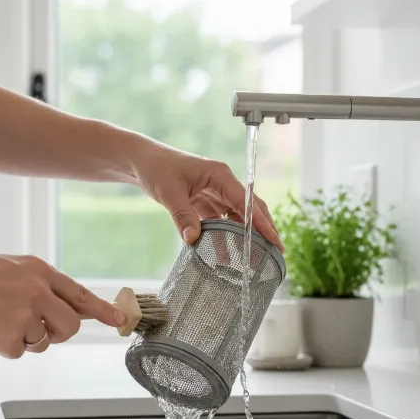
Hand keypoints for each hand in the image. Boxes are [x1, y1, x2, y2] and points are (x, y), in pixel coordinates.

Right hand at [0, 254, 124, 358]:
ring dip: (26, 337)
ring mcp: (24, 317)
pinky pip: (19, 351)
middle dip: (60, 332)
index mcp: (40, 272)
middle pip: (70, 326)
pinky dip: (6, 345)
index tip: (119, 320)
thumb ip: (43, 286)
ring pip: (43, 342)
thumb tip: (68, 306)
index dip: (103, 310)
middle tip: (43, 329)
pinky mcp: (8, 340)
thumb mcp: (14, 269)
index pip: (80, 294)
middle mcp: (38, 293)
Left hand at [131, 140, 283, 251]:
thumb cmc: (157, 167)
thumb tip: (193, 240)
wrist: (142, 162)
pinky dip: (226, 236)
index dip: (260, 221)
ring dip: (247, 235)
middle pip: (250, 208)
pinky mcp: (206, 203)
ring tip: (258, 256)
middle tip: (277, 251)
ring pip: (238, 216)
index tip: (273, 239)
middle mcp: (222, 184)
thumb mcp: (168, 192)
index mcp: (219, 175)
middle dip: (264, 229)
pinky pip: (221, 222)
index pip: (246, 200)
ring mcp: (215, 194)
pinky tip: (228, 253)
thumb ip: (182, 216)